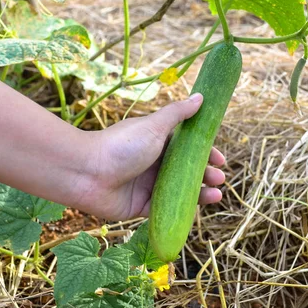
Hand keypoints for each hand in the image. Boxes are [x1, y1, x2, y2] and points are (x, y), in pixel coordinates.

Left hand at [80, 93, 225, 219]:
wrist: (87, 173)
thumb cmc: (121, 145)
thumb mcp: (153, 126)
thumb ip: (178, 113)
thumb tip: (200, 97)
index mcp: (155, 142)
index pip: (186, 148)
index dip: (204, 153)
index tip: (220, 158)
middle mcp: (152, 163)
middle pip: (185, 170)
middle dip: (205, 175)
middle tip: (219, 178)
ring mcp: (146, 185)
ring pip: (179, 191)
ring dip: (200, 193)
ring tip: (216, 195)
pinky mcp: (140, 206)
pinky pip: (165, 209)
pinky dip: (182, 210)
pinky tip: (198, 210)